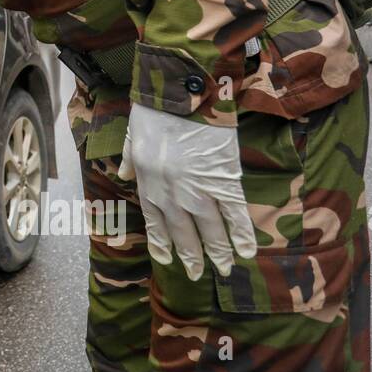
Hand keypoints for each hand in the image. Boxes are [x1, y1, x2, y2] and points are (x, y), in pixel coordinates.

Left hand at [118, 104, 256, 279]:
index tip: (167, 258)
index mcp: (147, 182)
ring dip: (217, 252)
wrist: (183, 97)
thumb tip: (124, 175)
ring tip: (224, 269)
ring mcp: (198, 190)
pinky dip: (241, 234)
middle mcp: (170, 194)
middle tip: (196, 275)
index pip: (155, 221)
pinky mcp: (223, 182)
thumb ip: (129, 159)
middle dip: (191, 256)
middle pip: (182, 232)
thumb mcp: (132, 136)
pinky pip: (234, 215)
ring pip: (209, 230)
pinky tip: (247, 250)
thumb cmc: (155, 111)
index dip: (162, 242)